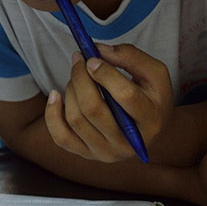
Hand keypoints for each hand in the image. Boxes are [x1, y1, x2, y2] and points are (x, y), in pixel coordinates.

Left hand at [43, 43, 173, 161]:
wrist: (150, 128)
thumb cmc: (152, 96)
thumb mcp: (154, 72)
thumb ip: (130, 56)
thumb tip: (97, 51)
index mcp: (150, 119)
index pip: (126, 96)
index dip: (105, 75)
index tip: (92, 58)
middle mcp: (128, 143)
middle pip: (93, 108)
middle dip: (80, 78)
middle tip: (78, 58)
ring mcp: (106, 152)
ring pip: (76, 119)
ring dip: (70, 90)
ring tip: (77, 76)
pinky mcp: (88, 154)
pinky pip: (61, 137)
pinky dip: (52, 114)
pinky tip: (56, 95)